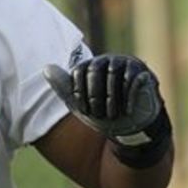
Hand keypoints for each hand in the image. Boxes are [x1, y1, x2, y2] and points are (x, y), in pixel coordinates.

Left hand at [44, 54, 171, 168]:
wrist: (131, 127)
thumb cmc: (104, 113)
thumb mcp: (81, 103)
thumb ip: (64, 87)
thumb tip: (46, 68)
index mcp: (91, 66)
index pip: (79, 70)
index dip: (79, 92)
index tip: (84, 110)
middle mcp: (107, 60)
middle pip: (95, 70)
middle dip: (94, 96)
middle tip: (98, 114)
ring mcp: (125, 64)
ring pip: (113, 75)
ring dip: (111, 99)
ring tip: (112, 115)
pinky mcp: (142, 72)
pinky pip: (132, 80)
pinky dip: (128, 98)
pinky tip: (126, 111)